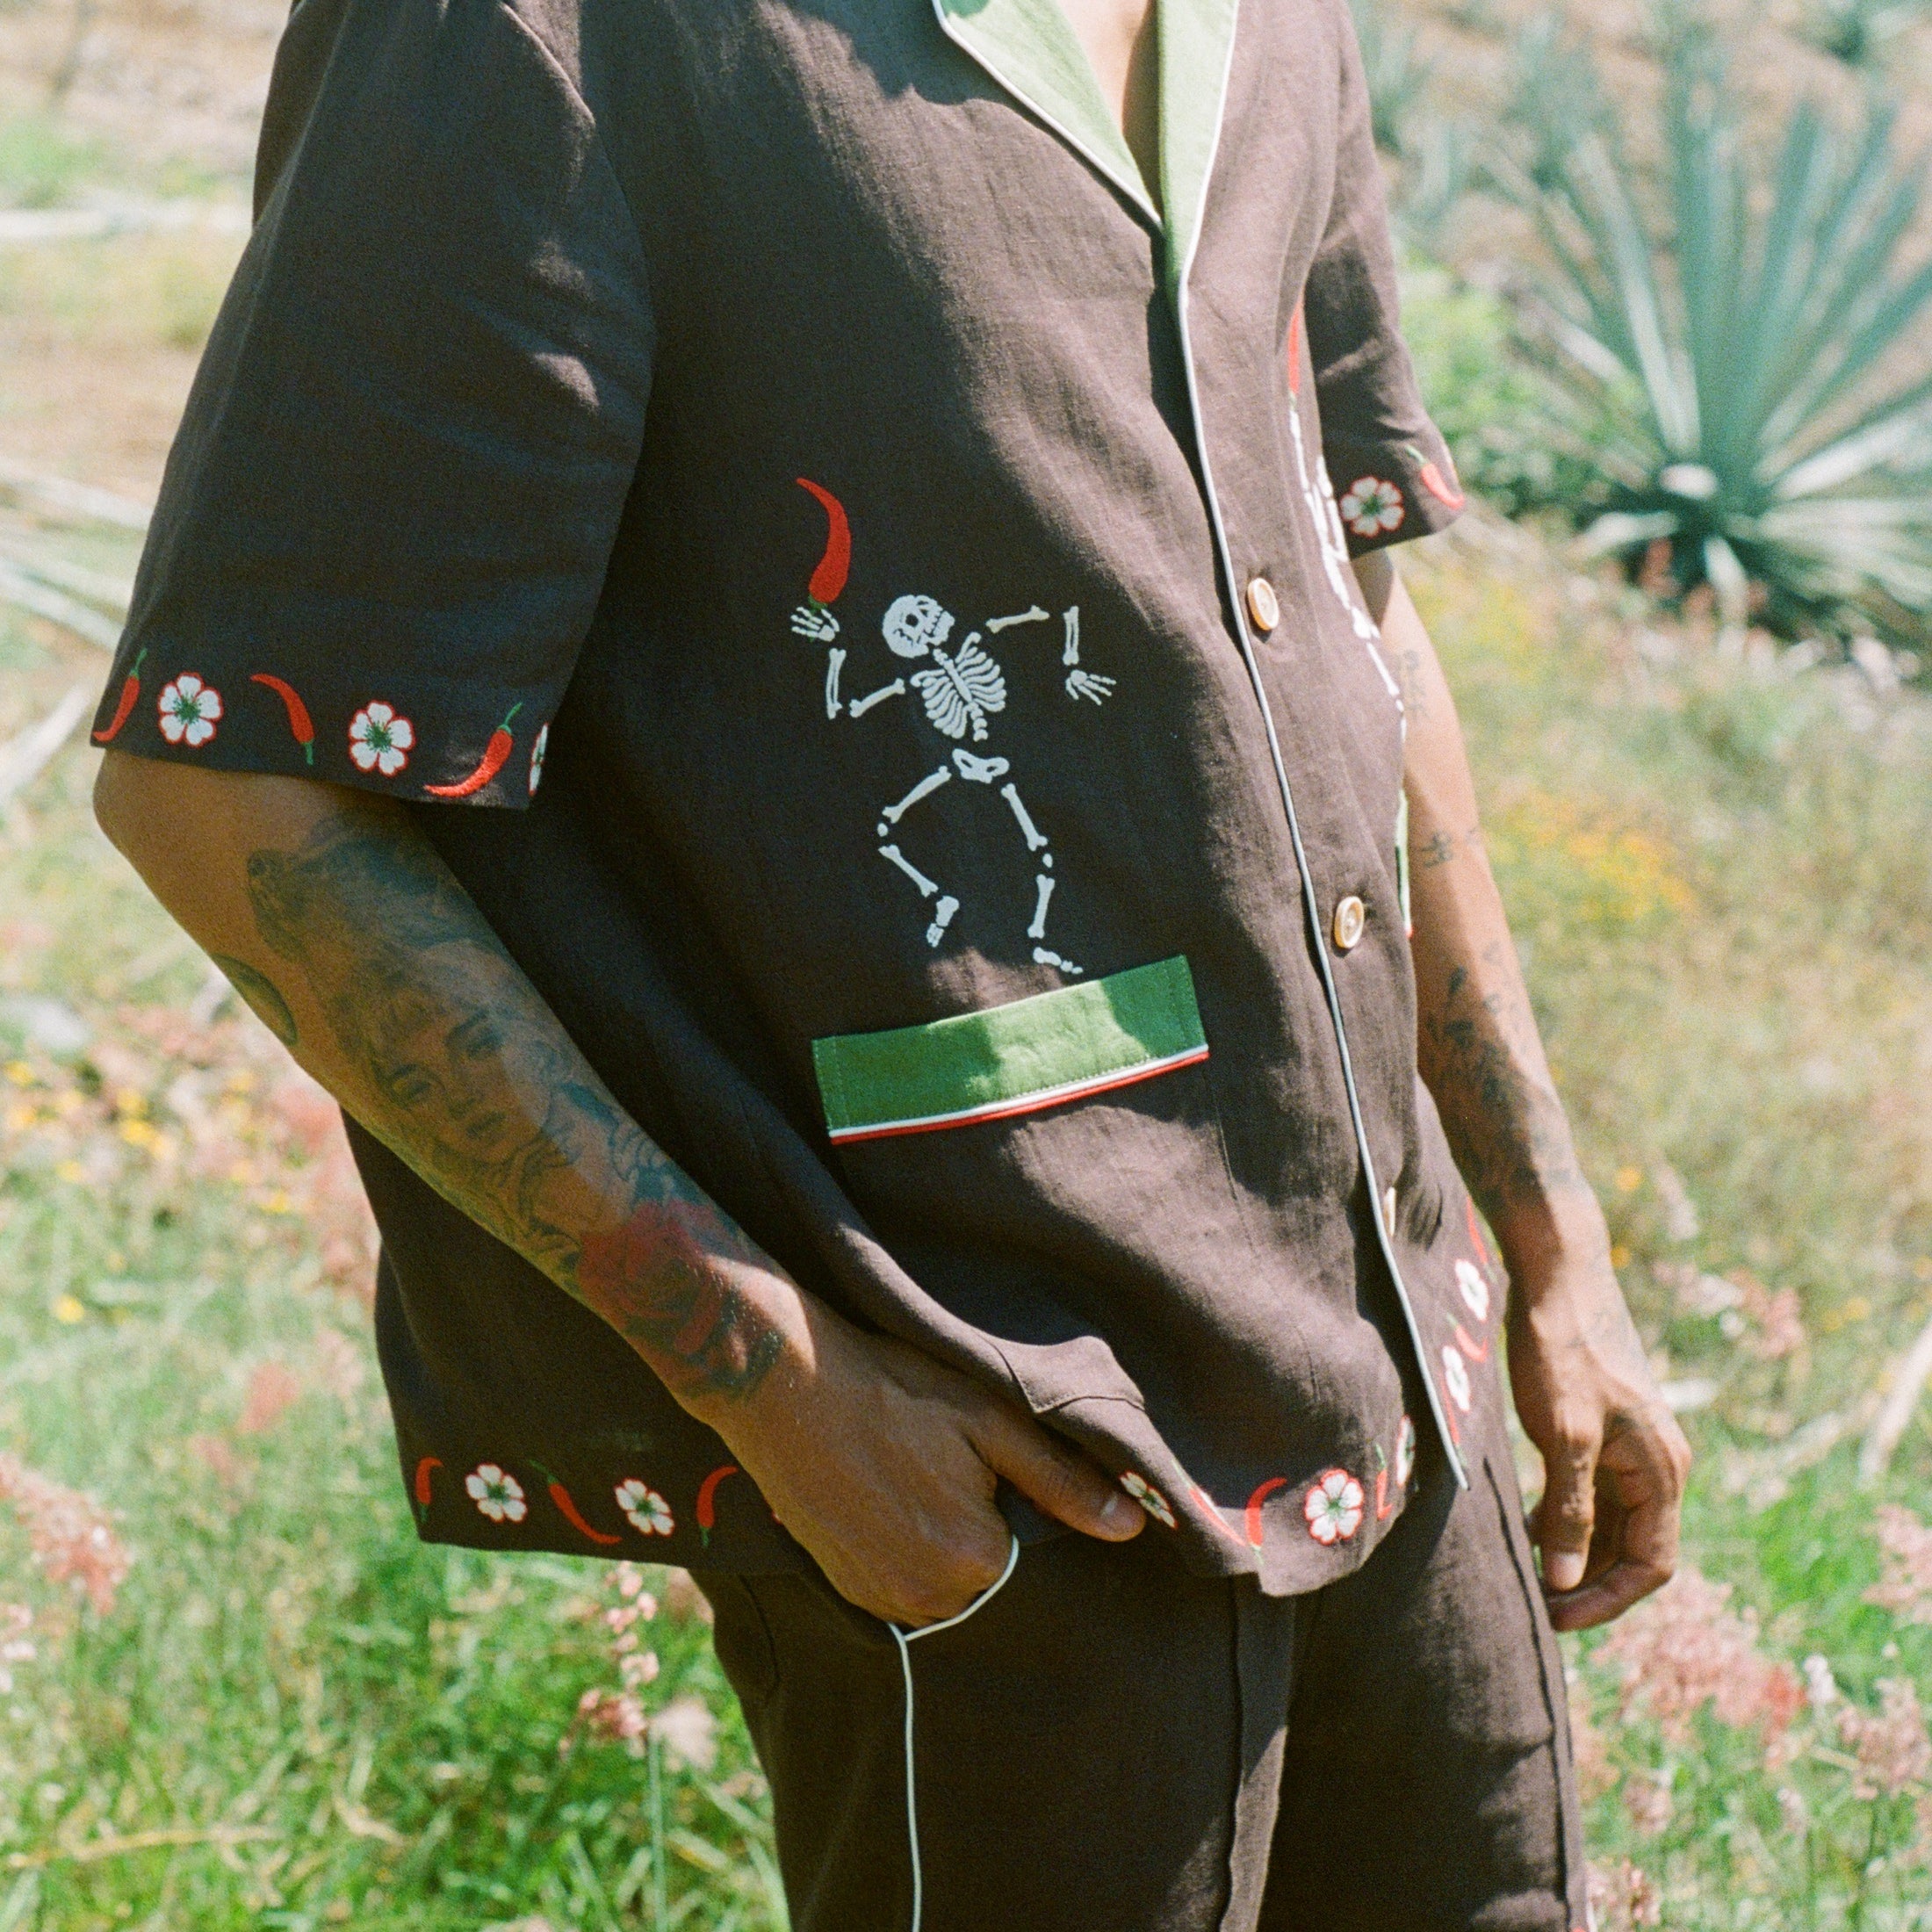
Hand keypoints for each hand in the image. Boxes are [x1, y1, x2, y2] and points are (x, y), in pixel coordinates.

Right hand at [700, 1298, 1143, 1625]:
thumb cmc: (894, 1389)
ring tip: (910, 1475)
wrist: (785, 1384)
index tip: (984, 1463)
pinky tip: (884, 1496)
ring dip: (941, 1544)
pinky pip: (901, 1586)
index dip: (1015, 1502)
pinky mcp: (844, 1591)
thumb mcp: (990, 1418)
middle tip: (943, 1462)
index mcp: (974, 1559)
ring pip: (945, 1584)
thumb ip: (1063, 1480)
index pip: (1032, 1550)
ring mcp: (879, 1601)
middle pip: (988, 1573)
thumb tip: (1132, 1527)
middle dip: (981, 1528)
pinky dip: (903, 1551)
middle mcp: (927, 1599)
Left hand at [1505, 1225, 1690, 1631]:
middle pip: (1631, 1550)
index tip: (1554, 1617)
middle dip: (1587, 1582)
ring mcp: (1630, 1446)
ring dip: (1573, 1552)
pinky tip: (1526, 1527)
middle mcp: (1657, 1465)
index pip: (1650, 1565)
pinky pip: (1591, 1493)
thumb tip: (1567, 1580)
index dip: (1605, 1599)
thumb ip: (1569, 1510)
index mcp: (1661, 1471)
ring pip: (1609, 1523)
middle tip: (1534, 1604)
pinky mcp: (1602, 1429)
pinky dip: (1564, 1517)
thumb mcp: (1563, 1433)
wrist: (1558, 1274)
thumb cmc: (1562, 1348)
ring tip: (1527, 1574)